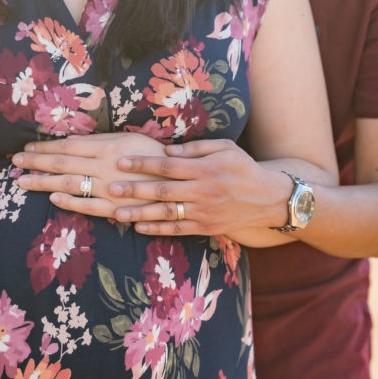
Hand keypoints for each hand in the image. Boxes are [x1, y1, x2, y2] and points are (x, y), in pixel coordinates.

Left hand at [12, 132, 167, 216]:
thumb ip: (103, 140)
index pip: (69, 146)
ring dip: (45, 183)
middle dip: (37, 163)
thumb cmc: (158, 155)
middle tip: (15, 163)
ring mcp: (111, 188)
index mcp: (109, 146)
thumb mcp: (131, 139)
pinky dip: (71, 203)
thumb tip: (75, 141)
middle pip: (64, 164)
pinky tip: (53, 200)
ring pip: (71, 184)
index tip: (27, 148)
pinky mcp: (118, 207)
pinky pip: (91, 206)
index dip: (46, 147)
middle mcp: (106, 166)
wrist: (186, 181)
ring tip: (23, 182)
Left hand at [103, 139, 290, 237]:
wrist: (267, 199)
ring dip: (139, 213)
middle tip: (111, 188)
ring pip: (166, 214)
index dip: (143, 164)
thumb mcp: (225, 148)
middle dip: (134, 189)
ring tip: (116, 212)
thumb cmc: (242, 167)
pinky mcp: (206, 228)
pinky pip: (177, 230)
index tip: (121, 162)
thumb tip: (167, 150)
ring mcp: (204, 212)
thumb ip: (195, 148)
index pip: (168, 166)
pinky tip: (138, 227)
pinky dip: (156, 229)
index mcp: (206, 169)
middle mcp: (203, 192)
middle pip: (162, 191)